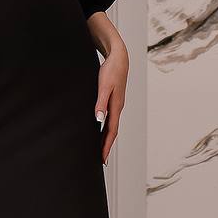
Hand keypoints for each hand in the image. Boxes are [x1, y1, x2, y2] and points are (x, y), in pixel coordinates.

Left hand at [95, 39, 127, 163]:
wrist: (119, 57)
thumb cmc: (111, 70)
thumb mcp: (104, 86)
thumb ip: (101, 103)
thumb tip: (99, 120)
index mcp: (116, 107)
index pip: (111, 131)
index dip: (106, 145)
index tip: (102, 158)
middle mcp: (118, 108)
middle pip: (112, 131)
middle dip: (107, 146)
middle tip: (101, 159)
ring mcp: (117, 104)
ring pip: (112, 126)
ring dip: (107, 138)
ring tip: (101, 149)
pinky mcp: (114, 100)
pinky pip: (111, 118)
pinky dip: (106, 127)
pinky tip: (101, 129)